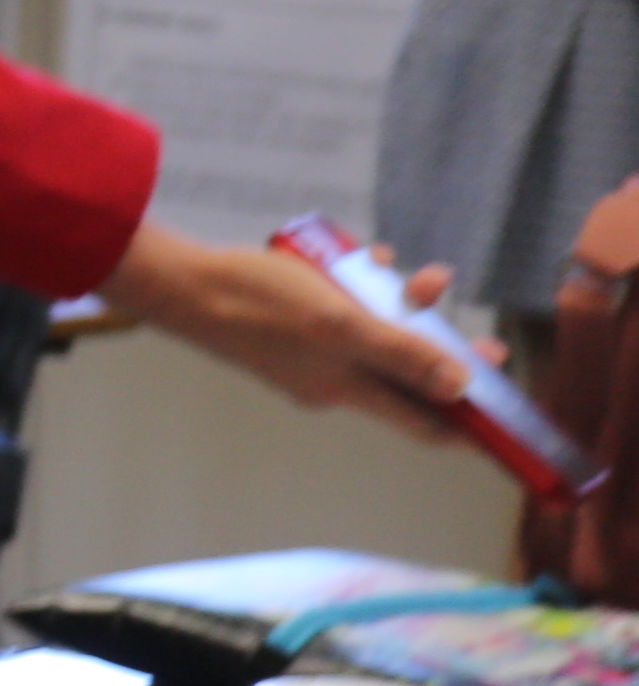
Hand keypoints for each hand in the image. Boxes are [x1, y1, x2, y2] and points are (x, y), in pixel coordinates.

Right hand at [108, 220, 475, 433]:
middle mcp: (333, 380)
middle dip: (442, 345)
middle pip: (408, 374)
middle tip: (472, 328)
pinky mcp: (293, 327)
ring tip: (413, 274)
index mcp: (346, 390)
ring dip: (404, 306)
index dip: (467, 425)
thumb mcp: (341, 323)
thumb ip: (402, 354)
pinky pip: (346, 314)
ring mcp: (312, 354)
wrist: (183, 283)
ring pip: (380, 337)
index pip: (422, 425)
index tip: (503, 417)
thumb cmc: (258, 303)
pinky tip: (365, 260)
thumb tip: (461, 387)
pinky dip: (363, 289)